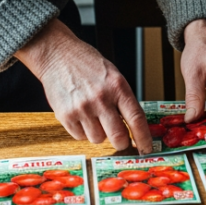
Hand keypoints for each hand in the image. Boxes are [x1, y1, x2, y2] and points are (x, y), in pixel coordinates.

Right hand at [15, 19, 152, 152]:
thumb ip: (122, 98)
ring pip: (98, 139)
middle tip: (120, 138)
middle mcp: (101, 99)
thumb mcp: (113, 75)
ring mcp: (82, 108)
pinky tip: (81, 115)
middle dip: (121, 142)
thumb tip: (133, 125)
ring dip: (99, 133)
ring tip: (94, 116)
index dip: (144, 138)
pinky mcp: (65, 116)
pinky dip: (83, 131)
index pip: (136, 119)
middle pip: (118, 136)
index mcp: (117, 86)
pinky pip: (80, 137)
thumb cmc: (87, 63)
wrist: (58, 55)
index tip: (147, 149)